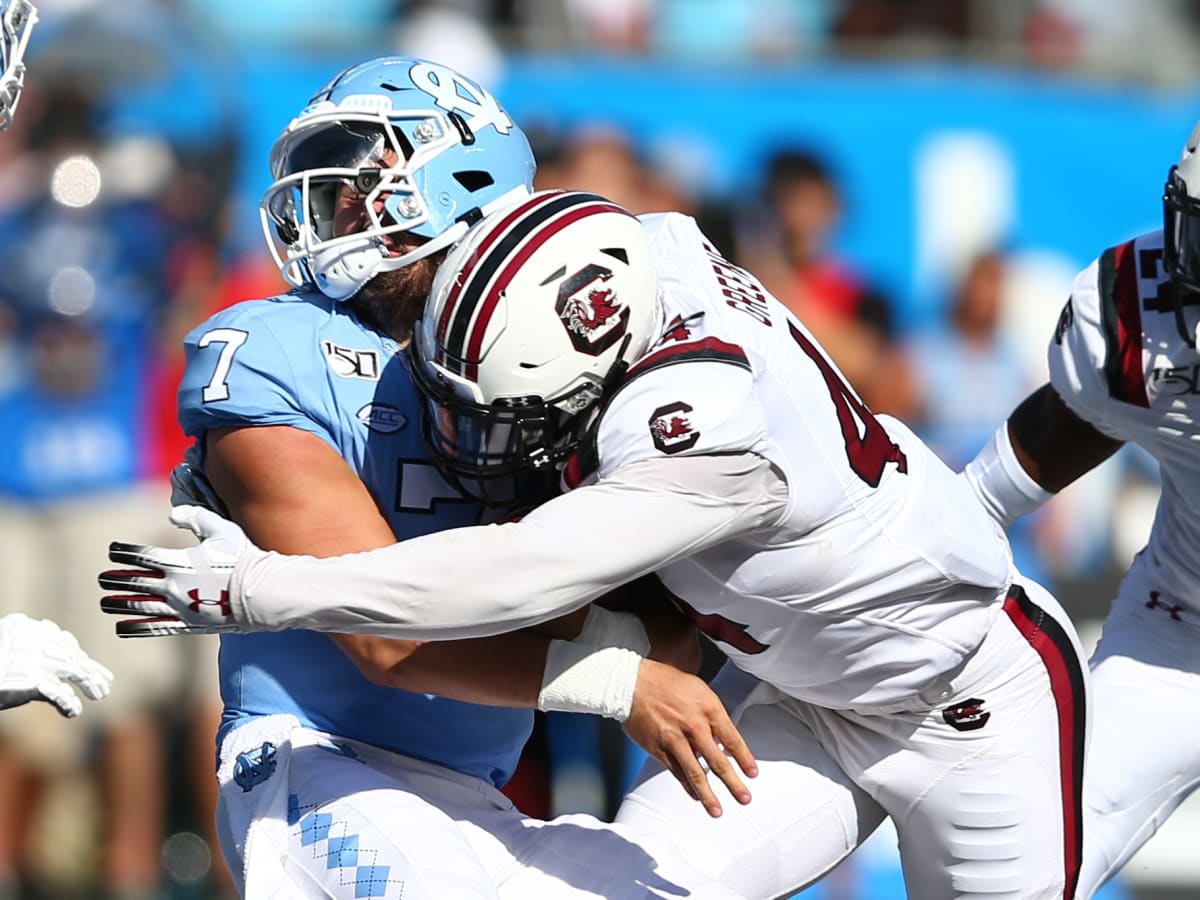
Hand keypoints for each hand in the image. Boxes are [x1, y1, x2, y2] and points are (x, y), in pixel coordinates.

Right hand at [0, 613, 112, 716]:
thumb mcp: (5, 654)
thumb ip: (25, 654)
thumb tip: (52, 664)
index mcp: (27, 628)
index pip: (61, 641)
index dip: (77, 654)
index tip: (88, 664)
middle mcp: (36, 639)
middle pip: (71, 655)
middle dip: (90, 669)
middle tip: (104, 683)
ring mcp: (36, 658)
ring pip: (74, 670)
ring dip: (89, 684)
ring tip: (99, 695)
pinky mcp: (34, 680)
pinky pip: (59, 693)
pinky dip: (69, 703)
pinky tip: (75, 711)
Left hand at [98, 505, 248, 637]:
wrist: (261, 592)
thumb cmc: (242, 558)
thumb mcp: (221, 530)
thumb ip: (195, 517)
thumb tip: (172, 514)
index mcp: (178, 562)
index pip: (142, 556)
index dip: (124, 552)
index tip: (112, 551)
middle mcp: (173, 586)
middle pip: (135, 583)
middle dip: (116, 580)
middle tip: (102, 579)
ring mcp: (179, 608)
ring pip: (140, 606)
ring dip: (120, 604)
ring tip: (105, 603)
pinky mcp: (188, 624)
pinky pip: (156, 627)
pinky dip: (136, 628)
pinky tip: (121, 628)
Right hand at [622, 658, 756, 818]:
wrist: (633, 684)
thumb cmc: (666, 682)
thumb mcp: (699, 690)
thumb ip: (713, 714)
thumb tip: (725, 737)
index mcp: (708, 709)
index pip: (733, 740)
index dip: (745, 760)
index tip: (752, 774)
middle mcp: (694, 726)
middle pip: (718, 762)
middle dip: (734, 784)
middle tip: (744, 798)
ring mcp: (676, 739)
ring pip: (696, 773)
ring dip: (709, 795)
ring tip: (717, 810)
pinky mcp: (659, 749)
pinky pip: (676, 772)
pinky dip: (687, 786)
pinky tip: (695, 795)